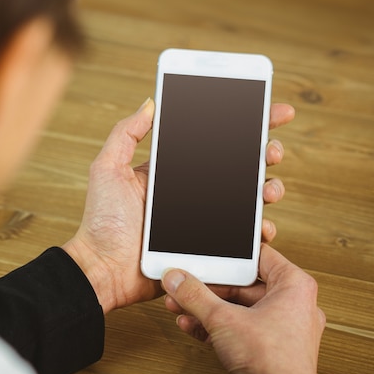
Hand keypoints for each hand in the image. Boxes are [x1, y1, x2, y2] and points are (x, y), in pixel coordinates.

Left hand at [62, 99, 294, 312]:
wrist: (104, 269)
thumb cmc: (101, 222)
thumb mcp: (108, 169)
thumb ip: (125, 134)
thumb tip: (150, 103)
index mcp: (172, 171)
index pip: (212, 142)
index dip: (241, 126)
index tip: (267, 112)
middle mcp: (191, 193)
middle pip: (238, 167)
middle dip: (263, 153)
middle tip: (272, 150)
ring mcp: (202, 220)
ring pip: (247, 200)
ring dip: (268, 189)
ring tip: (269, 189)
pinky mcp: (208, 247)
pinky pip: (243, 239)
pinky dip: (260, 231)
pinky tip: (263, 227)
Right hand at [162, 244, 325, 373]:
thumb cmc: (276, 363)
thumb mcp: (224, 320)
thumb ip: (195, 296)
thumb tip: (177, 279)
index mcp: (294, 287)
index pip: (259, 256)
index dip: (230, 256)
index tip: (208, 256)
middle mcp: (293, 305)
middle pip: (242, 285)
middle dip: (208, 288)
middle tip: (186, 284)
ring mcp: (282, 328)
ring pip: (238, 308)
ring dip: (206, 308)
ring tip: (182, 305)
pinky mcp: (271, 348)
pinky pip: (240, 328)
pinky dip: (216, 326)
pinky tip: (193, 325)